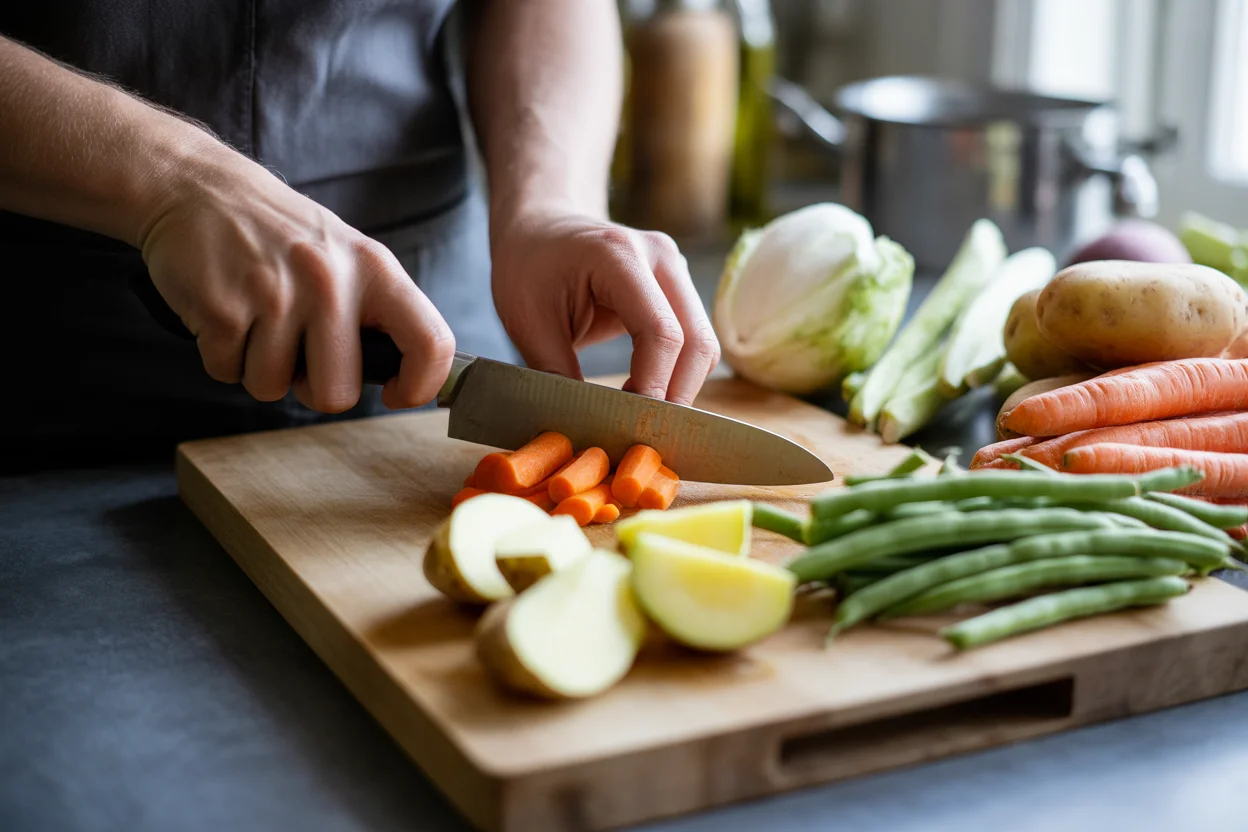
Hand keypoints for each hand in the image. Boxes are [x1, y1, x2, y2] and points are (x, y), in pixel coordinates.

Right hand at [137, 150, 455, 412]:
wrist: (196, 187)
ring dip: (259, 367)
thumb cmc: (280, 234)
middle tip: (297, 349)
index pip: (430, 342)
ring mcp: (275, 296)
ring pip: (273, 387)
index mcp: (374, 270)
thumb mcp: (348, 255)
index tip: (396, 393)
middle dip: (312, 387)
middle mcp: (330, 282)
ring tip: (255, 317)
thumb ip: (378, 311)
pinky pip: (228, 373)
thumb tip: (414, 378)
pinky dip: (223, 356)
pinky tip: (226, 311)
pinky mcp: (223, 309)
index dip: (420, 385)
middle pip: (337, 395)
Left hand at [490, 210, 720, 404]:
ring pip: (703, 346)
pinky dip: (675, 374)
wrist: (540, 225)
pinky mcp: (678, 287)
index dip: (653, 387)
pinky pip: (693, 340)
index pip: (661, 333)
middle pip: (697, 342)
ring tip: (637, 414)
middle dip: (674, 396)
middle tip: (640, 433)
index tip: (630, 426)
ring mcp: (675, 270)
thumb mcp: (527, 321)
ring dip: (678, 387)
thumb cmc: (527, 267)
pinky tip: (642, 394)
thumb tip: (588, 426)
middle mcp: (661, 257)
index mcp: (620, 256)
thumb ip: (557, 373)